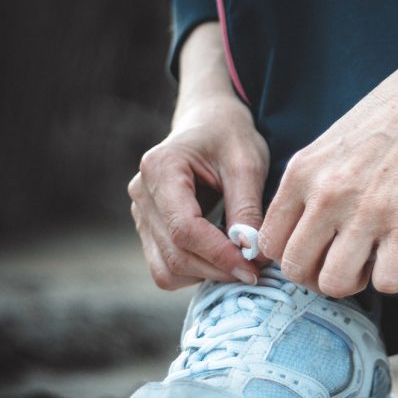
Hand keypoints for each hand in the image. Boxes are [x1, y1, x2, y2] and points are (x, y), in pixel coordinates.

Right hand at [129, 22, 268, 289]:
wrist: (208, 122)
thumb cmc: (229, 135)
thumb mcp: (247, 163)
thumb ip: (247, 206)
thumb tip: (250, 251)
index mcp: (161, 168)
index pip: (184, 228)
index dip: (219, 255)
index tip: (253, 267)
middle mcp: (142, 193)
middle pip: (174, 254)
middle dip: (218, 269)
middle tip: (257, 270)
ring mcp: (141, 213)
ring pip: (167, 268)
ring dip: (206, 275)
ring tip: (242, 265)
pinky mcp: (149, 228)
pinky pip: (166, 266)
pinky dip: (196, 272)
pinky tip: (223, 259)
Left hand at [259, 55, 397, 296]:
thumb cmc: (386, 122)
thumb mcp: (327, 147)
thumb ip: (307, 189)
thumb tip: (298, 236)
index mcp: (301, 174)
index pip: (270, 243)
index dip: (292, 256)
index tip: (314, 251)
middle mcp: (327, 194)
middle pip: (297, 270)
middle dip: (318, 276)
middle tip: (342, 261)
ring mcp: (366, 210)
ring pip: (336, 283)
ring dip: (354, 282)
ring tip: (370, 260)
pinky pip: (387, 282)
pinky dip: (391, 279)